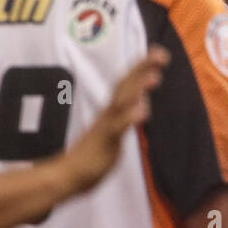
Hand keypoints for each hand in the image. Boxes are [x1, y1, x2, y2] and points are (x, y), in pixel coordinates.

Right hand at [55, 47, 169, 196]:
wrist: (66, 176)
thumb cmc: (93, 153)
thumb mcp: (115, 129)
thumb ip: (128, 114)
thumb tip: (142, 101)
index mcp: (112, 110)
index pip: (128, 83)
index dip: (142, 67)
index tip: (159, 51)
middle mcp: (109, 113)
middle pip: (125, 85)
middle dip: (142, 68)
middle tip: (161, 53)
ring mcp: (105, 126)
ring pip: (121, 103)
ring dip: (138, 88)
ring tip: (156, 77)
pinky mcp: (104, 142)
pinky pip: (117, 128)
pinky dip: (130, 118)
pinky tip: (144, 111)